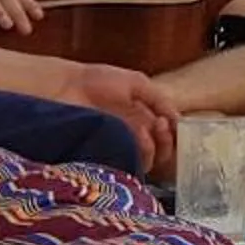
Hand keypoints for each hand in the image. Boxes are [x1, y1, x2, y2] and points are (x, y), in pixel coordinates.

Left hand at [55, 62, 180, 176]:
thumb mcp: (136, 83)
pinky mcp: (107, 155)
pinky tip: (136, 141)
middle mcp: (135, 134)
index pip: (168, 135)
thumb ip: (159, 99)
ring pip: (149, 160)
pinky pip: (129, 163)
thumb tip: (177, 121)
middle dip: (167, 142)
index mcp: (144, 117)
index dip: (174, 132)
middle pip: (162, 151)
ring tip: (146, 134)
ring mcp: (121, 145)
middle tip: (159, 126)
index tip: (167, 121)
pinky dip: (139, 156)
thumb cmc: (97, 81)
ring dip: (154, 149)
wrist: (66, 88)